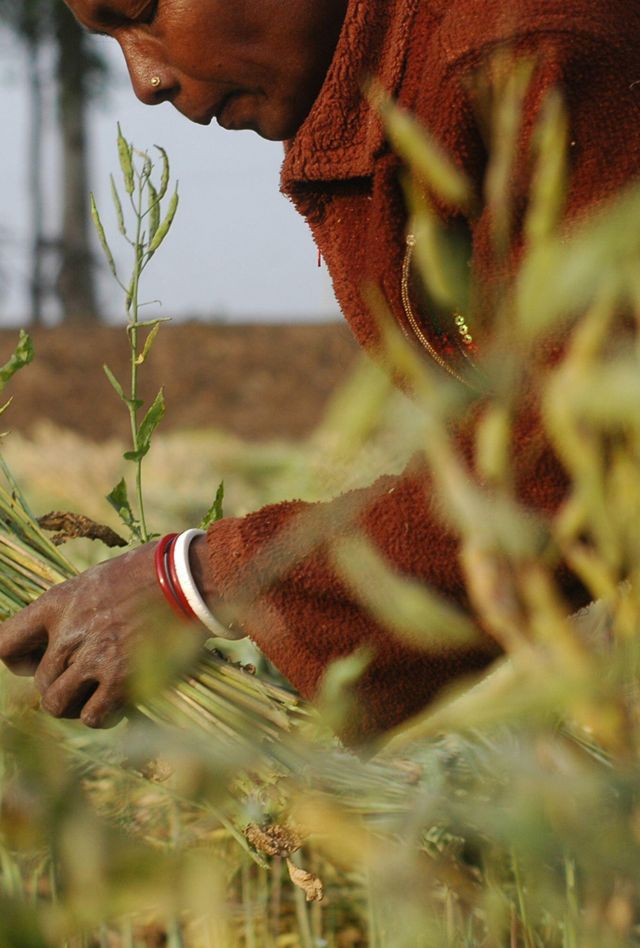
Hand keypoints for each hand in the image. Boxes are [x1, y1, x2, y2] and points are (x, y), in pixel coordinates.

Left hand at [0, 542, 197, 727]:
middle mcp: (69, 633)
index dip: (18, 661)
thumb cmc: (150, 575)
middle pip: (39, 680)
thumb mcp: (97, 581)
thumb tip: (55, 644)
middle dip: (60, 684)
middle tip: (88, 677)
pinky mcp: (121, 680)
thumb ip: (71, 612)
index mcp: (58, 603)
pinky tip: (117, 704)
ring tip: (98, 694)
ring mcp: (95, 658)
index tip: (35, 662)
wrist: (190, 580)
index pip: (5, 644)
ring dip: (75, 703)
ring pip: (57, 704)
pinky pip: (93, 717)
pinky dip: (101, 716)